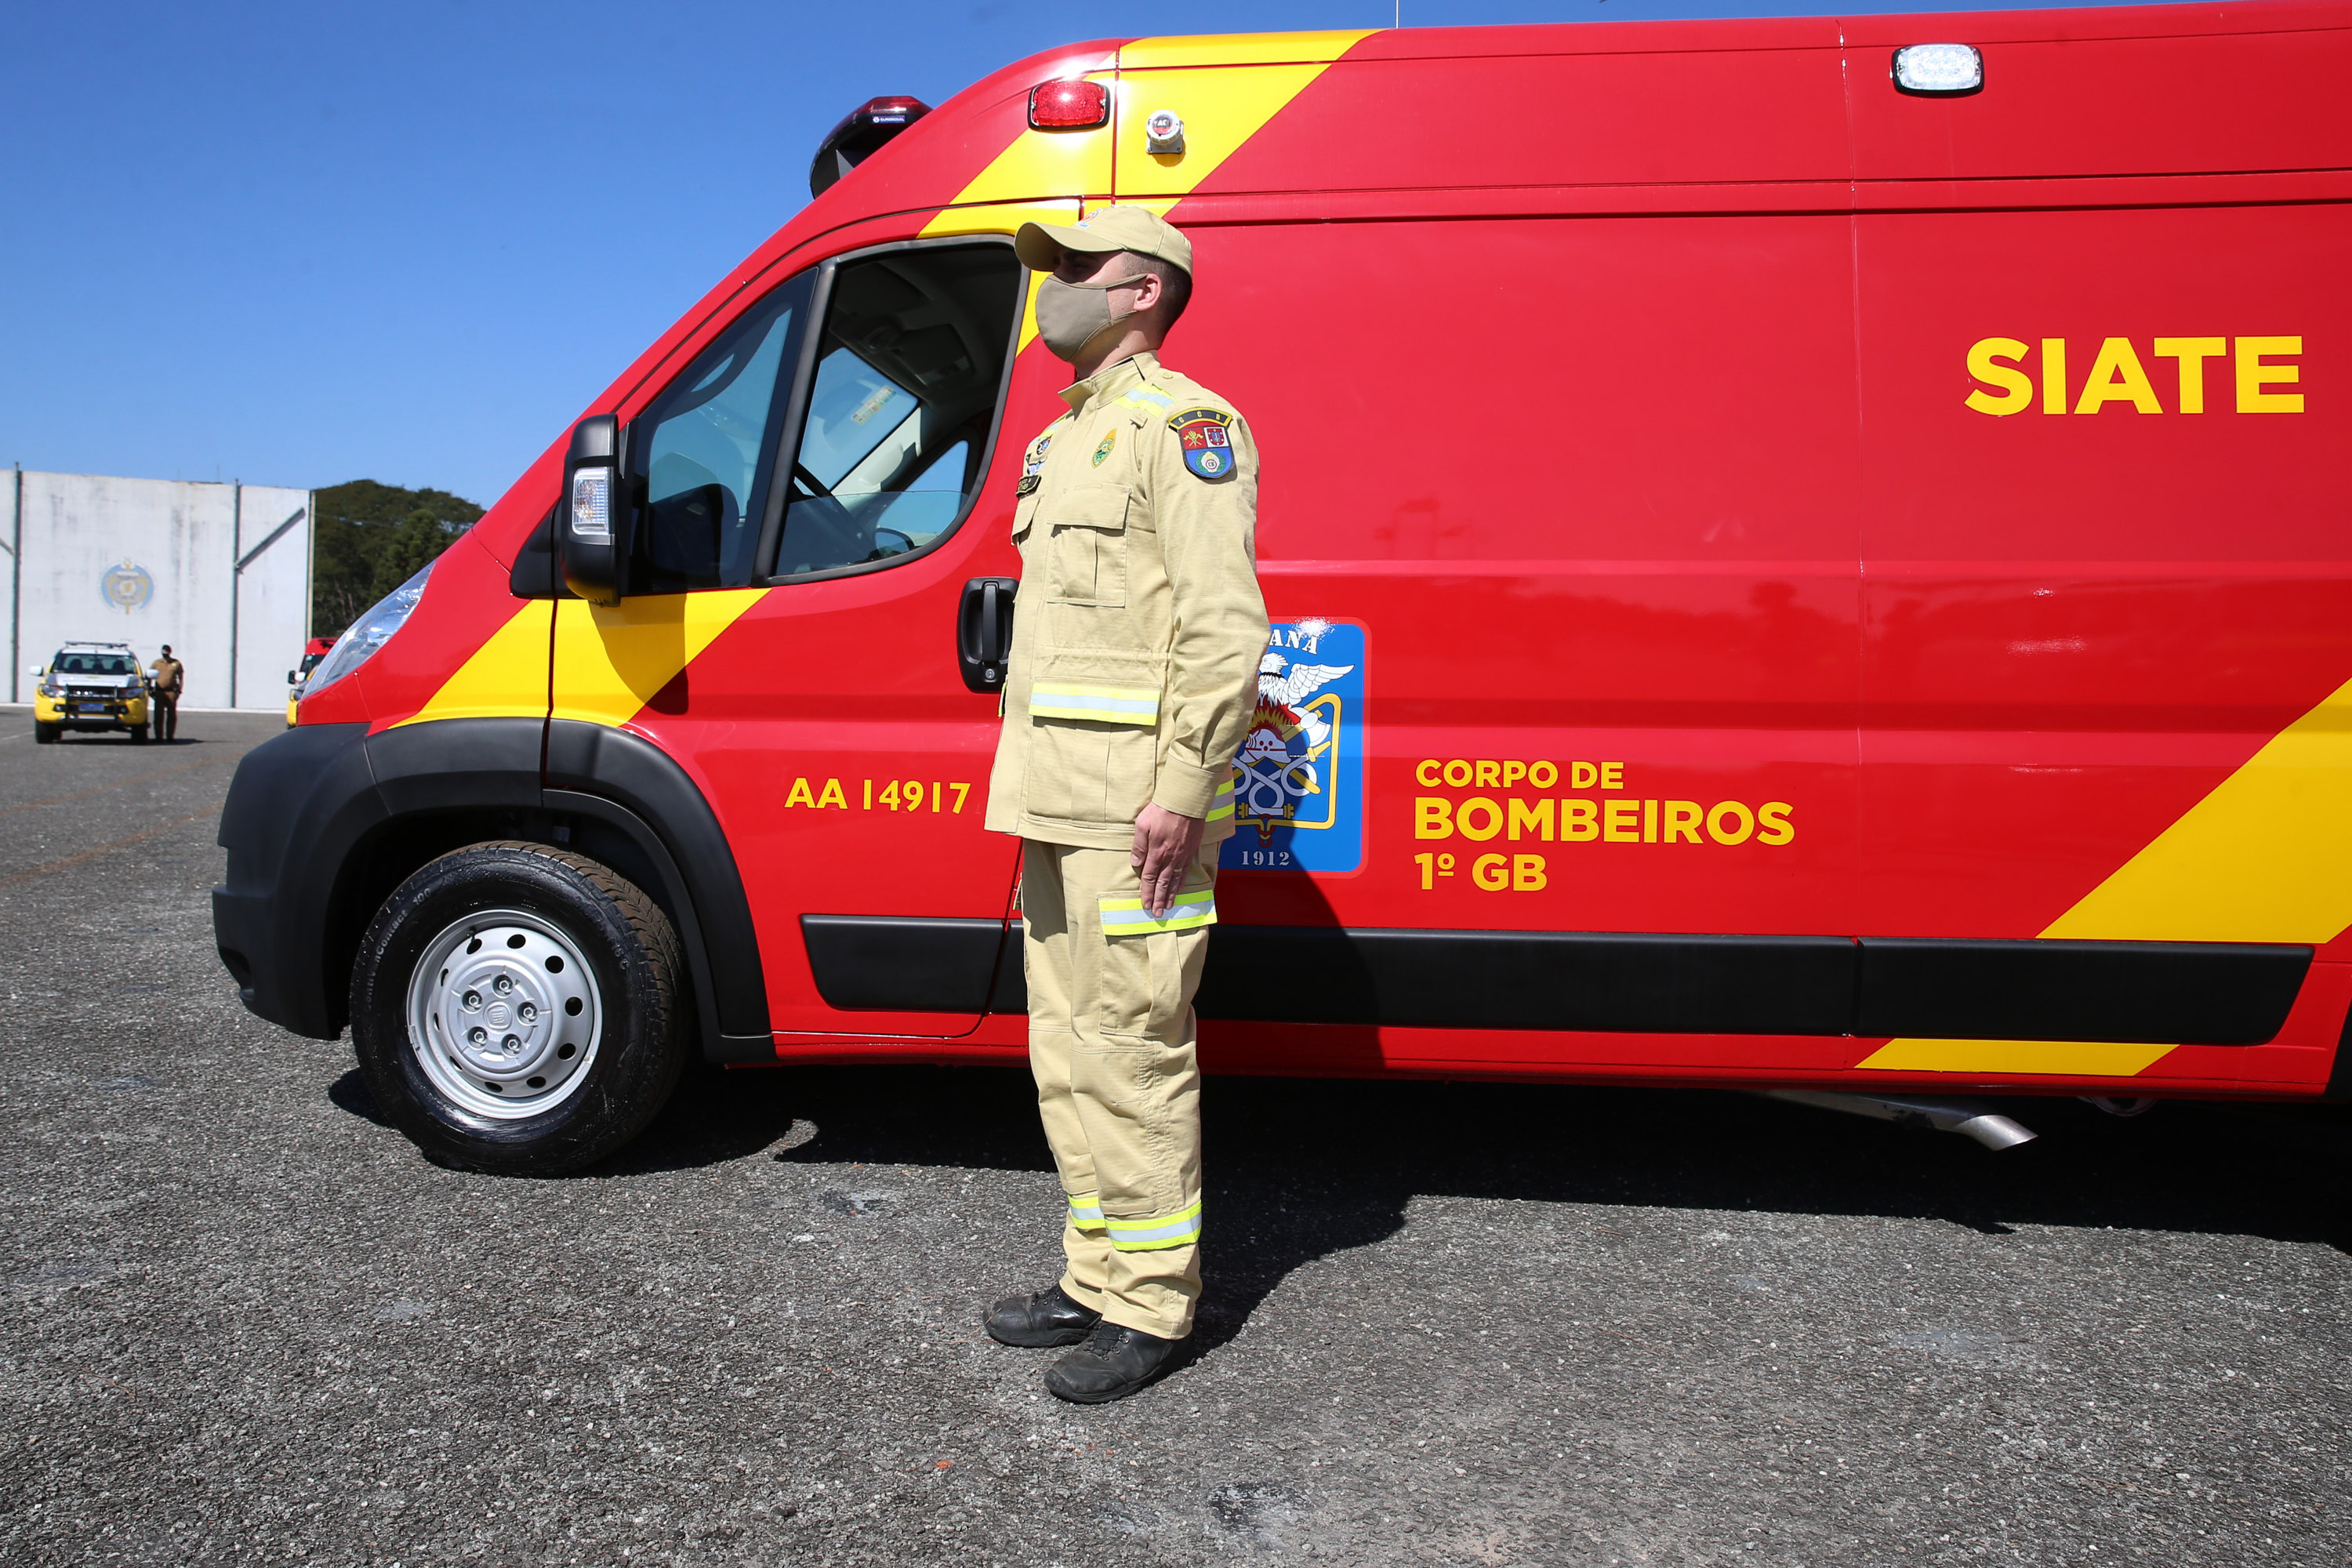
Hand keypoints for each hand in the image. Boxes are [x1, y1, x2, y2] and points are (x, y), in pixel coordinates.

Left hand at [1130, 802, 1205, 918]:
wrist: (1184, 802)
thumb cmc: (1160, 811)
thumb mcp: (1141, 825)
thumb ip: (1138, 846)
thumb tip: (1135, 863)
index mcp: (1155, 852)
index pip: (1148, 877)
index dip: (1146, 892)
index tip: (1144, 904)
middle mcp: (1169, 858)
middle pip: (1162, 883)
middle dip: (1158, 899)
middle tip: (1156, 913)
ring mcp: (1181, 856)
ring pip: (1174, 880)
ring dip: (1170, 895)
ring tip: (1167, 907)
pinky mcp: (1190, 851)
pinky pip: (1185, 872)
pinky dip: (1181, 883)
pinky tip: (1178, 889)